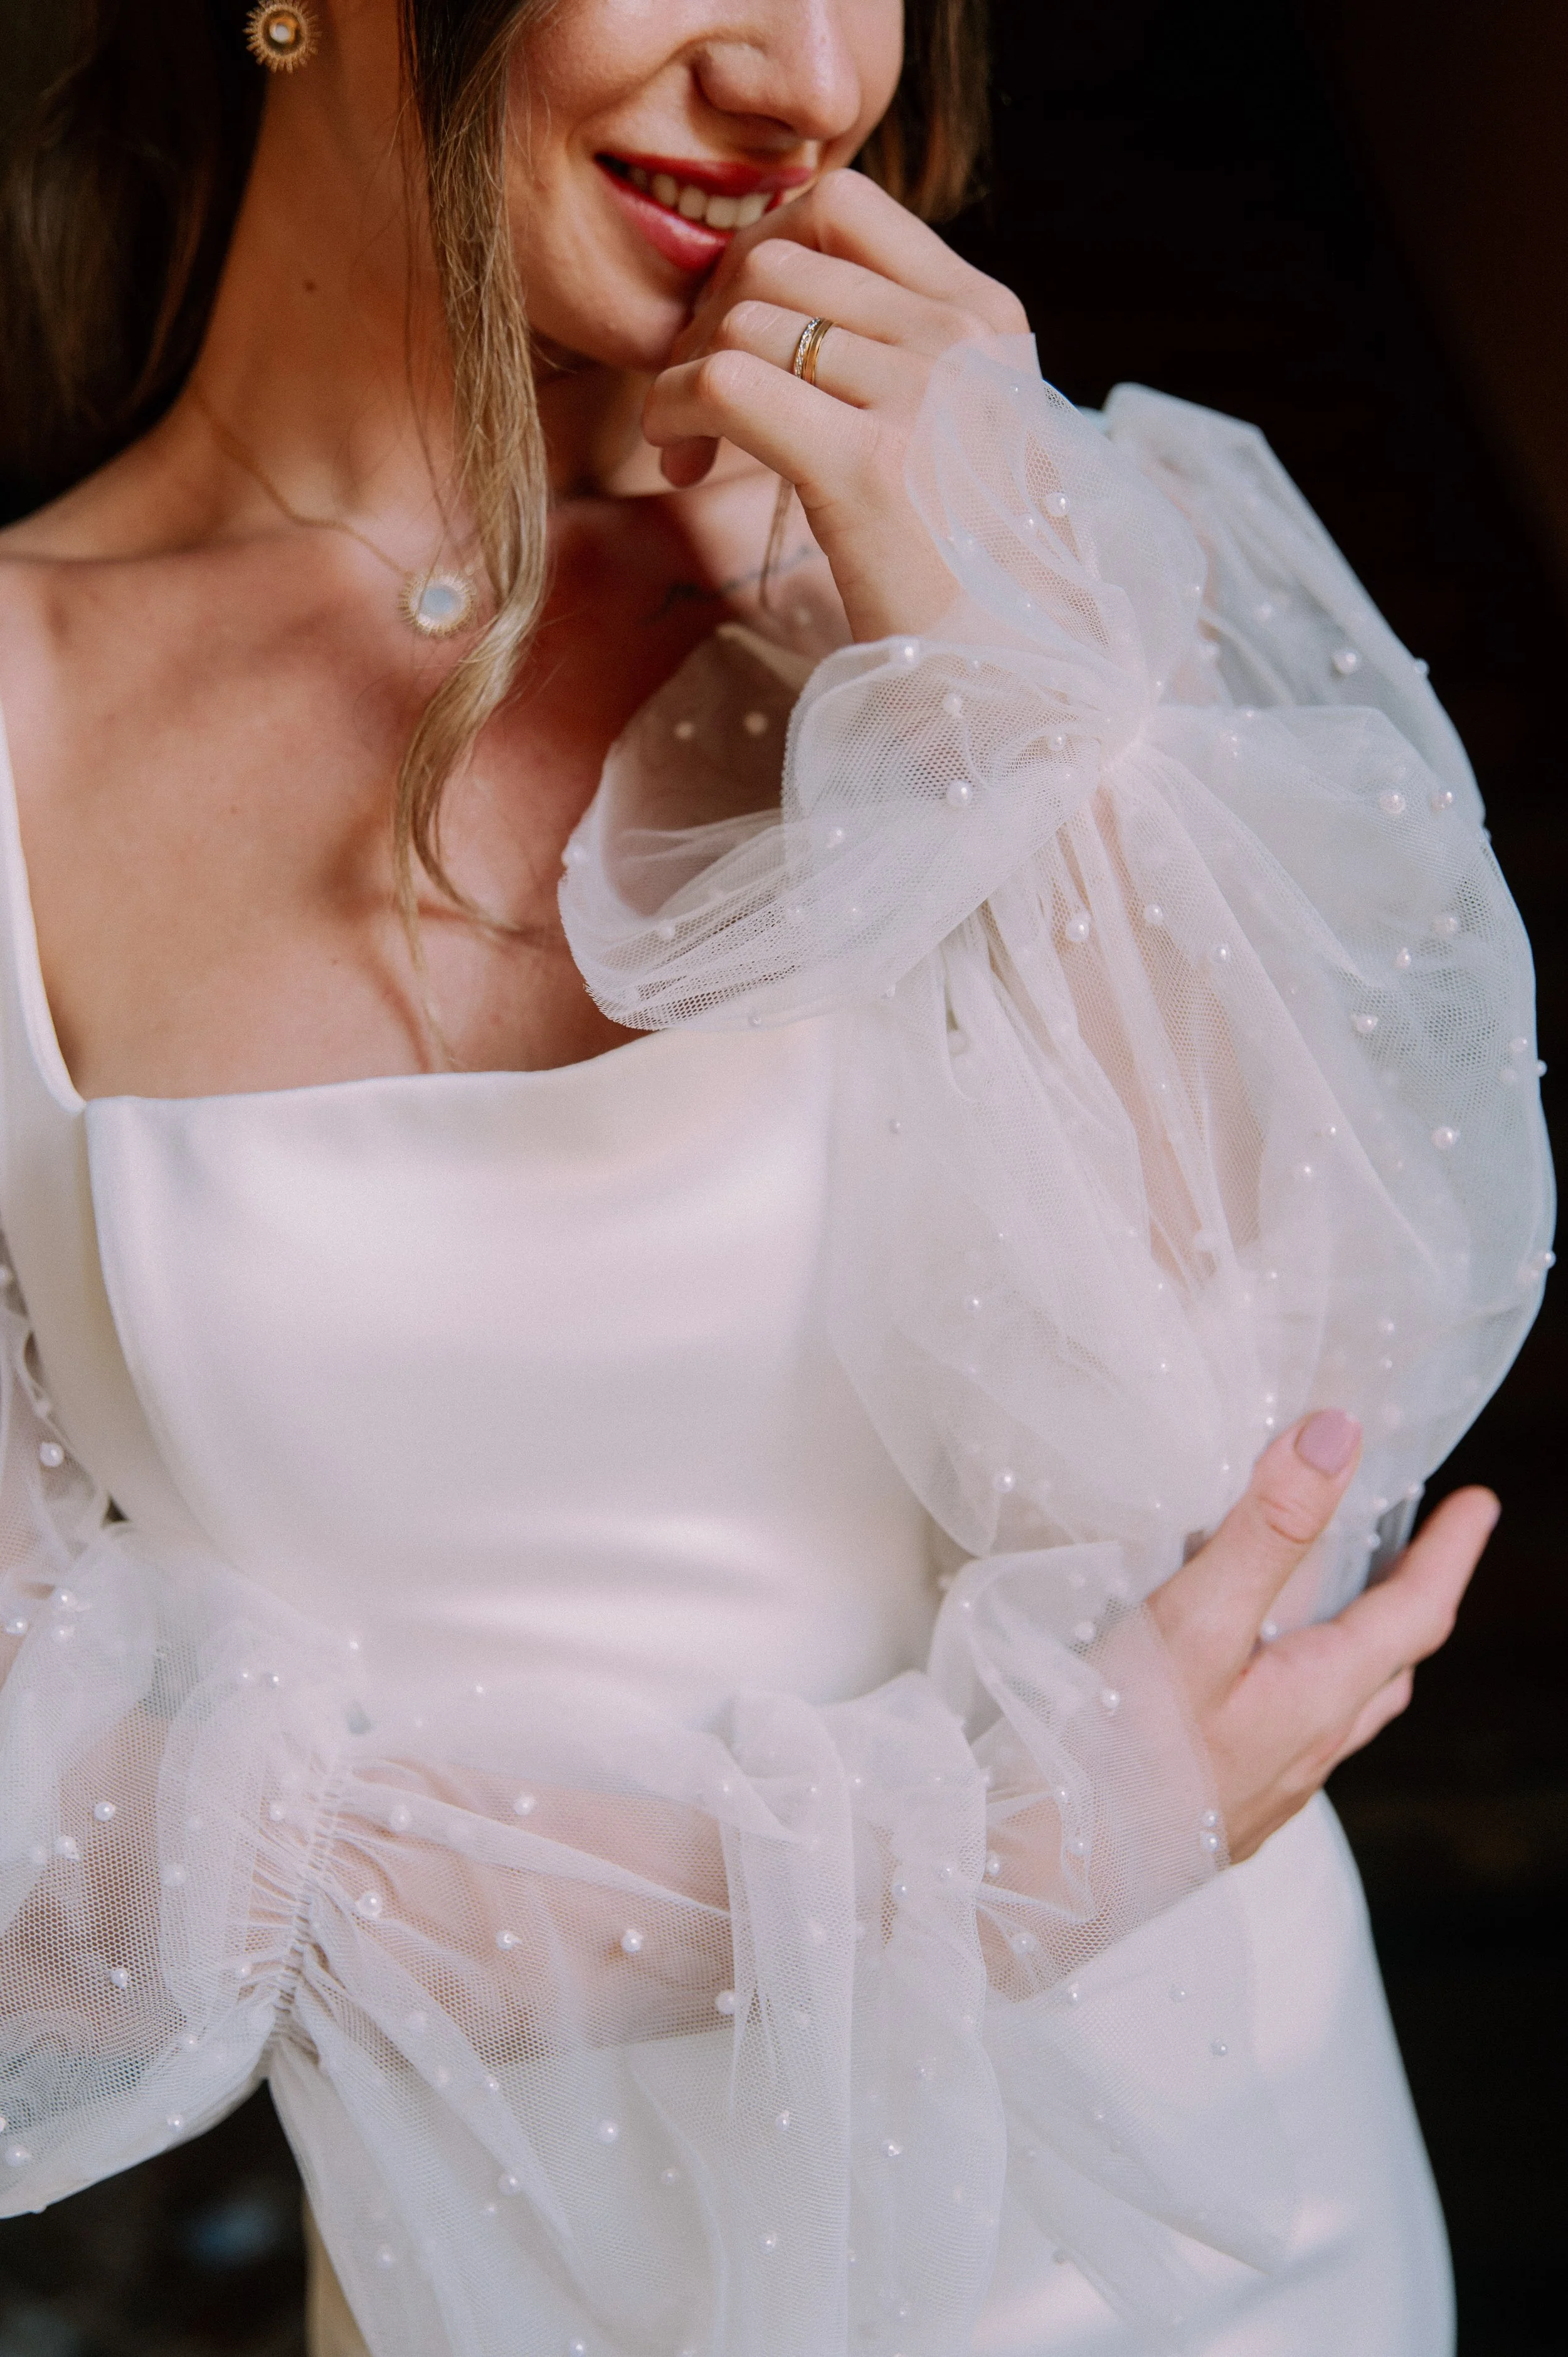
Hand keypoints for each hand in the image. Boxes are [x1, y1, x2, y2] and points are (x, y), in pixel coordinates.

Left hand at [640, 169, 1027, 641]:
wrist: (1016, 680)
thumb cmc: (968, 577)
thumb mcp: (952, 436)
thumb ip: (891, 358)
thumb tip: (765, 304)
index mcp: (987, 317)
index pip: (839, 207)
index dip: (758, 258)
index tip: (737, 338)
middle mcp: (961, 338)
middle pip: (774, 262)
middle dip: (706, 325)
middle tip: (694, 411)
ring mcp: (923, 393)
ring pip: (740, 321)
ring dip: (682, 380)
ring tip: (688, 454)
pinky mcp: (869, 463)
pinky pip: (724, 384)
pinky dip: (673, 412)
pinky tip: (678, 462)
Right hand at [1149, 1410, 1498, 1860]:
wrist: (1043, 1880)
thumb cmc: (1117, 1754)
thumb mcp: (1195, 1621)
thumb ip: (1266, 1532)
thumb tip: (1336, 1440)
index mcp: (1318, 1698)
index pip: (1415, 1613)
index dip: (1450, 1552)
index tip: (1479, 1503)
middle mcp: (1306, 1750)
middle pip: (1389, 1667)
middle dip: (1410, 1601)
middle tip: (1415, 1550)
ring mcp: (1262, 1789)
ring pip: (1339, 1710)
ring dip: (1357, 1651)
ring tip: (1337, 1609)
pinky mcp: (1215, 1808)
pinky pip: (1285, 1737)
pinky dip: (1294, 1689)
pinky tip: (1240, 1685)